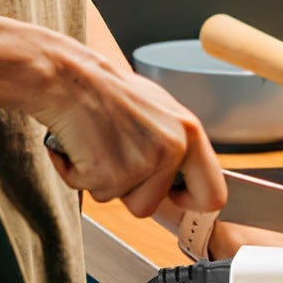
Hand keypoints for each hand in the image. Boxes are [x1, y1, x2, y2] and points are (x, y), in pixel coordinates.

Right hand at [35, 55, 226, 218]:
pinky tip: (80, 146)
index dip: (190, 204)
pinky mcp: (110, 174)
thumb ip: (175, 143)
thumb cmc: (108, 91)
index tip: (173, 200)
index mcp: (189, 132)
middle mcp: (172, 149)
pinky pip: (93, 192)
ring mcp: (142, 163)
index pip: (213, 194)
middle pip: (153, 205)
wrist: (70, 77)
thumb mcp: (159, 111)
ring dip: (103, 181)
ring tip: (97, 144)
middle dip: (131, 195)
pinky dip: (79, 175)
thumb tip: (184, 176)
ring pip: (120, 199)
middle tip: (116, 165)